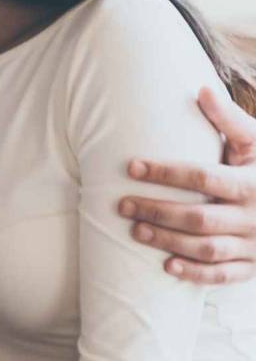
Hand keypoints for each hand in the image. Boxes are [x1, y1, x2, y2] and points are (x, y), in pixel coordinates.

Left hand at [118, 85, 255, 283]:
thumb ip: (230, 119)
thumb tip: (201, 89)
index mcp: (253, 182)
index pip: (204, 177)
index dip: (166, 173)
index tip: (131, 167)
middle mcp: (255, 216)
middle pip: (200, 217)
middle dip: (158, 211)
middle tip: (122, 204)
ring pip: (207, 248)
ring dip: (169, 241)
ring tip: (135, 230)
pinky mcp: (254, 265)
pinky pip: (224, 275)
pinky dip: (196, 274)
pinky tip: (166, 266)